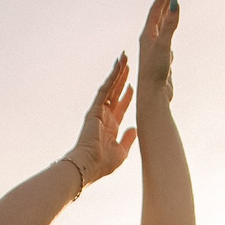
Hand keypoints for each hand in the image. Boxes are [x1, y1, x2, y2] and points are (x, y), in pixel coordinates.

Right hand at [68, 52, 136, 183]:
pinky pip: (105, 90)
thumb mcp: (122, 152)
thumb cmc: (103, 164)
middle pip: (116, 92)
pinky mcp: (95, 108)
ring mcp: (99, 111)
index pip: (121, 106)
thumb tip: (136, 129)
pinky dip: (111, 77)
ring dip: (117, 72)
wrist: (89, 166)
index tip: (134, 85)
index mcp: (111, 126)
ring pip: (110, 87)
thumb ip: (128, 139)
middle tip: (130, 64)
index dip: (127, 95)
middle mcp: (105, 116)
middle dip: (123, 78)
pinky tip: (118, 66)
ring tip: (124, 58)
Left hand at [135, 0, 176, 113]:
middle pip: (158, 15)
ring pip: (162, 26)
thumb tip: (175, 2)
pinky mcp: (161, 60)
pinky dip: (170, 31)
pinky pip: (166, 40)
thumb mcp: (164, 44)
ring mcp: (155, 50)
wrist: (153, 95)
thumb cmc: (155, 71)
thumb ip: (170, 23)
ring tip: (171, 3)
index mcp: (147, 34)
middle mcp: (149, 40)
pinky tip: (170, 33)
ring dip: (167, 14)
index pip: (156, 8)